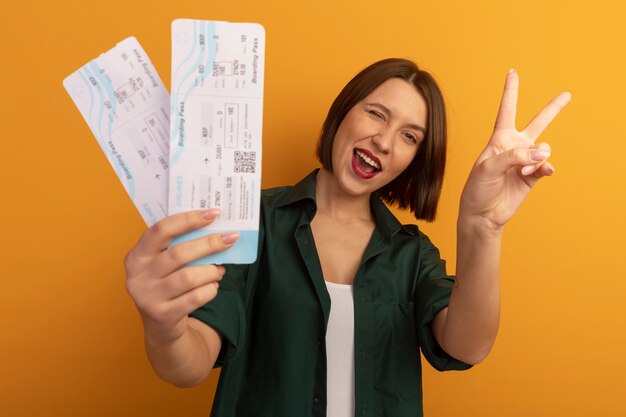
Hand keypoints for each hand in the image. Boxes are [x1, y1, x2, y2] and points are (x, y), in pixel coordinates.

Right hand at [125, 209, 238, 343]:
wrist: (160, 326)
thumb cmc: (166, 285)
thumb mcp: (162, 264)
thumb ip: (179, 246)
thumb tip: (216, 227)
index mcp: (137, 255)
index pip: (162, 229)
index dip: (189, 219)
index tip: (214, 213)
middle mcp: (138, 275)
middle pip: (179, 253)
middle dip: (210, 243)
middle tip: (231, 238)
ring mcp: (148, 297)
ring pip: (189, 277)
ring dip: (211, 270)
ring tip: (220, 269)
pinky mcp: (162, 315)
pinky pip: (195, 297)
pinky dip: (210, 290)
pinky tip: (213, 286)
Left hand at [459, 69, 570, 230]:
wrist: (482, 214)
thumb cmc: (477, 188)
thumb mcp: (489, 168)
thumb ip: (514, 156)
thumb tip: (542, 152)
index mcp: (499, 139)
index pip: (507, 110)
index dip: (511, 91)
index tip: (513, 72)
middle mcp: (514, 147)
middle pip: (537, 123)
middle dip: (553, 109)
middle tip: (567, 94)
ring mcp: (525, 162)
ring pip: (544, 149)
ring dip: (538, 157)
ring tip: (527, 169)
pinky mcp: (532, 177)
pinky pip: (546, 167)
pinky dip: (545, 169)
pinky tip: (542, 172)